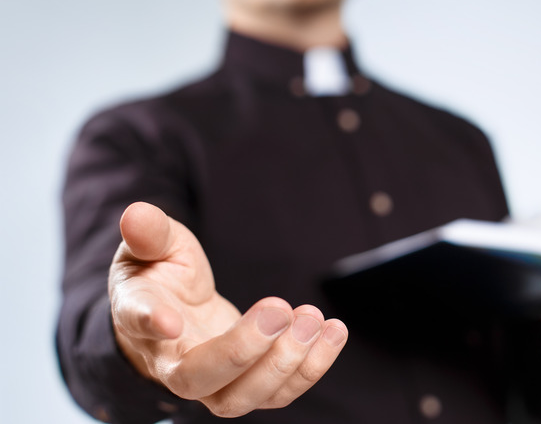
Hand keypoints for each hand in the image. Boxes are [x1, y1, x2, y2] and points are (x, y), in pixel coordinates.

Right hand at [108, 202, 347, 416]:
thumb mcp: (152, 247)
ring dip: (286, 363)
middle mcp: (171, 362)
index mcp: (141, 318)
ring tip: (314, 318)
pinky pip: (278, 394)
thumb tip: (136, 213)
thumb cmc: (159, 276)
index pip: (140, 325)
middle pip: (199, 380)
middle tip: (281, 308)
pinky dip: (311, 367)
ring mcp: (212, 381)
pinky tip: (333, 332)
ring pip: (242, 398)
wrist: (172, 311)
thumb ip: (149, 233)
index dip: (152, 323)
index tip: (171, 319)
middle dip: (244, 350)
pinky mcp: (246, 383)